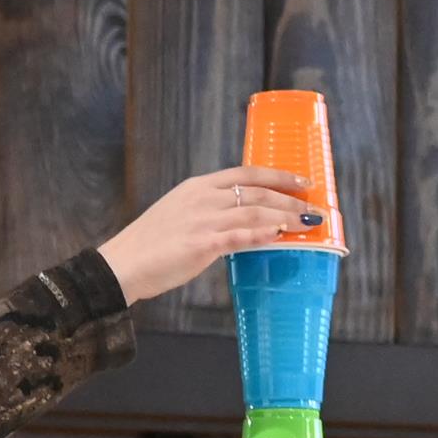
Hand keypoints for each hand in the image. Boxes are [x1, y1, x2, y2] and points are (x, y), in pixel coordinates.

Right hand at [96, 167, 320, 304]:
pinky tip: (281, 235)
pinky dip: (264, 234)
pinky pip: (242, 236)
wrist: (123, 264)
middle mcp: (204, 197)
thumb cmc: (150, 246)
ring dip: (286, 218)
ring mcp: (204, 219)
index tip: (301, 181)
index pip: (247, 174)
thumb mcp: (179, 215)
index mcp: (198, 187)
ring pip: (256, 212)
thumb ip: (208, 212)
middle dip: (291, 199)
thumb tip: (239, 221)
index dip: (278, 175)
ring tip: (307, 225)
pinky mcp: (202, 243)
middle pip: (258, 192)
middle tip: (313, 208)